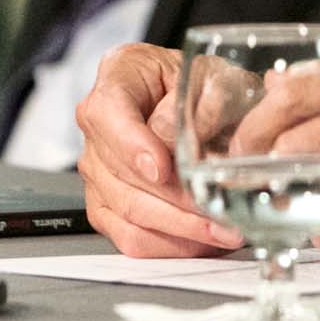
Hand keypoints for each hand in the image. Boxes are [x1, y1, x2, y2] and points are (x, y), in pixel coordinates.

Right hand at [76, 42, 243, 256]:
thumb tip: (177, 142)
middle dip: (176, 201)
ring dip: (180, 229)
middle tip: (218, 212)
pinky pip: (131, 237)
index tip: (163, 169)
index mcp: (118, 76)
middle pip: (123, 175)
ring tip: (222, 231)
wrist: (194, 96)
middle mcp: (98, 126)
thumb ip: (199, 101)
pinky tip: (203, 240)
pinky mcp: (106, 205)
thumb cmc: (200, 82)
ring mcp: (97, 169)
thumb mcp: (214, 75)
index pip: (109, 113)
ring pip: (129, 212)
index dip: (133, 146)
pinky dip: (169, 245)